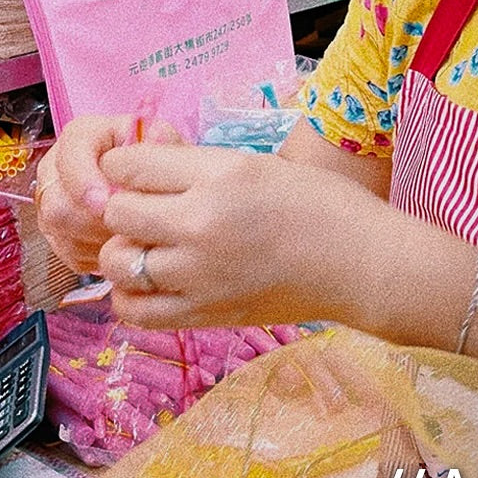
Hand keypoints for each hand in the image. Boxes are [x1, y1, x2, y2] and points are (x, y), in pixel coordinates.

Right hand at [35, 114, 183, 273]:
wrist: (154, 190)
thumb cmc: (156, 165)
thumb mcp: (164, 146)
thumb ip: (160, 142)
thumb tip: (157, 135)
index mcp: (82, 136)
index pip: (70, 154)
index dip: (84, 181)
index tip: (106, 203)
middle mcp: (58, 166)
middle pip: (56, 201)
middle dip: (93, 221)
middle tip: (127, 229)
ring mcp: (53, 199)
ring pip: (58, 228)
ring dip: (95, 239)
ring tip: (128, 239)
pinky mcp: (57, 230)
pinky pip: (65, 250)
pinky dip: (94, 254)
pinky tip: (119, 248)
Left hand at [95, 142, 385, 328]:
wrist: (360, 264)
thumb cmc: (320, 205)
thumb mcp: (256, 164)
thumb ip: (195, 166)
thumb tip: (138, 167)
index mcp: (218, 176)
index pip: (128, 165)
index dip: (126, 165)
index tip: (141, 172)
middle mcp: (201, 224)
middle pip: (116, 212)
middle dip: (125, 206)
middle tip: (150, 210)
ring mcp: (199, 275)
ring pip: (118, 262)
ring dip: (125, 251)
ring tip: (151, 248)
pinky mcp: (206, 313)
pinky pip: (135, 311)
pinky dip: (132, 296)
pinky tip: (153, 284)